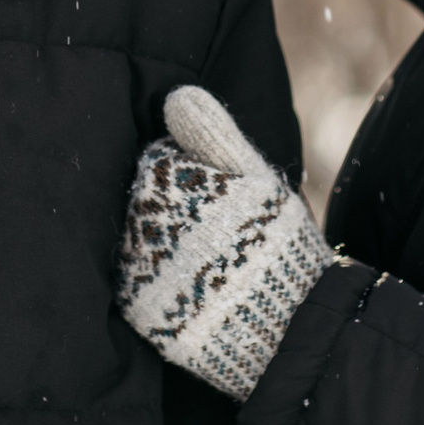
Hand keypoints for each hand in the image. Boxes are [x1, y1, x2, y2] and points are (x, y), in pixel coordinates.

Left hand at [116, 85, 333, 400]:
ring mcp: (141, 273)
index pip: (160, 160)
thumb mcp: (257, 180)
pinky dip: (159, 280)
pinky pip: (134, 282)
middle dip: (176, 208)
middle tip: (220, 232)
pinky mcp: (140, 312)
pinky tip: (193, 286)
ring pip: (138, 238)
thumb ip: (215, 134)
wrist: (290, 329)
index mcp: (176, 190)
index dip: (194, 173)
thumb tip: (176, 95)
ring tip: (212, 262)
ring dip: (166, 243)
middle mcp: (150, 229)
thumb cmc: (278, 246)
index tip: (223, 196)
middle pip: (145, 200)